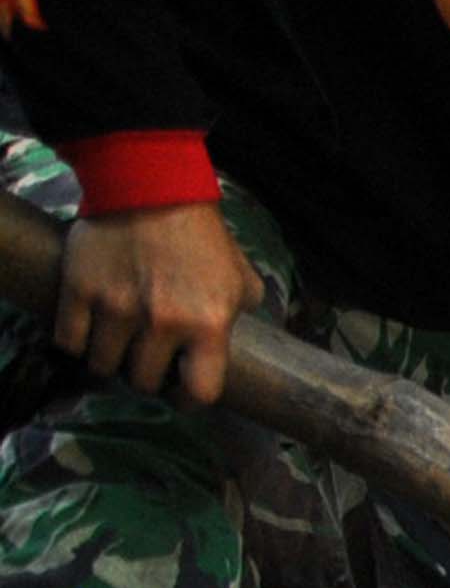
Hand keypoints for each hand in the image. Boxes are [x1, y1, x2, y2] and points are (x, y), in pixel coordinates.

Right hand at [58, 203, 257, 405]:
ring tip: (116, 346)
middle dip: (146, 376)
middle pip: (144, 381)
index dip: (191, 399)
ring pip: (103, 366)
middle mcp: (162, 324)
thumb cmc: (202, 235)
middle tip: (146, 359)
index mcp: (209, 324)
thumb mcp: (241, 277)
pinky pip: (69, 341)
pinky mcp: (79, 292)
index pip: (200, 392)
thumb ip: (240, 312)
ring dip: (109, 360)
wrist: (151, 189)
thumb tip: (233, 338)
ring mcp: (117, 309)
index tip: (183, 394)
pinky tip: (87, 332)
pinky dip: (76, 342)